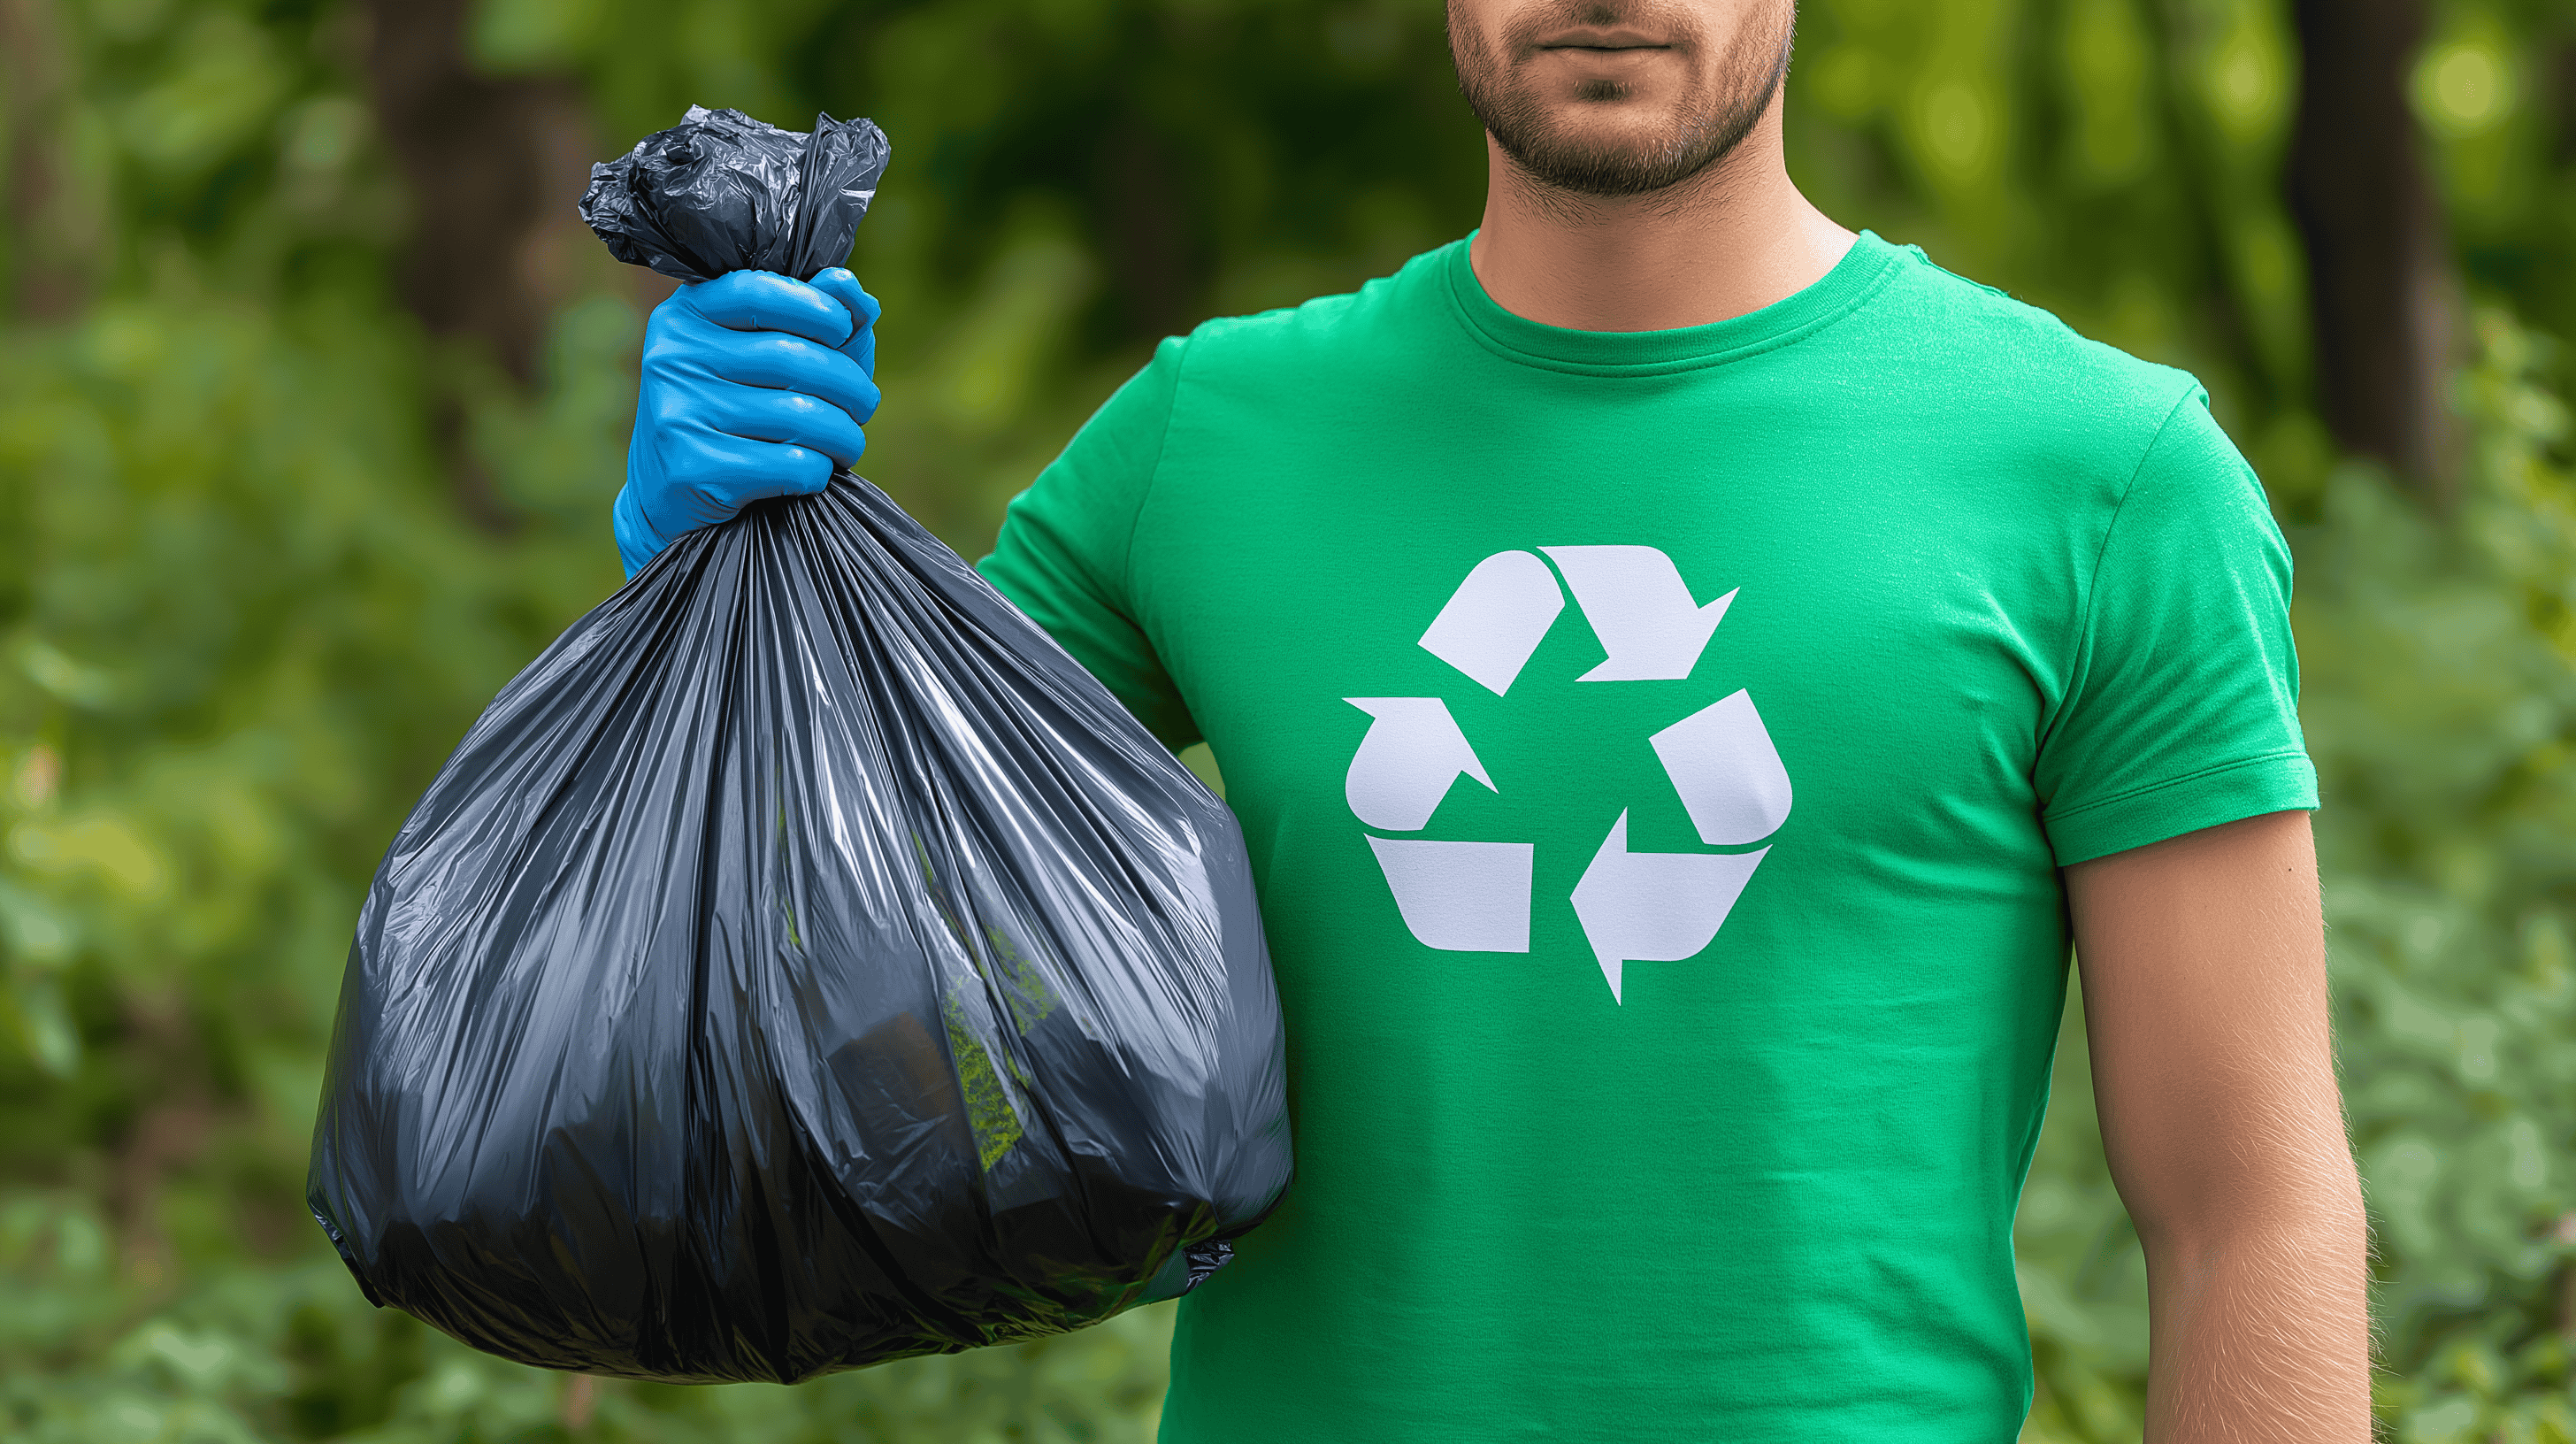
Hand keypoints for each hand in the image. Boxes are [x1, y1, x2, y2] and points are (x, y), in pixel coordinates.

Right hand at [613, 267, 881, 575]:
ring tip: (849, 442)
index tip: (843, 329)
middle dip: (849, 385)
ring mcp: (679, 413)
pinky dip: (819, 470)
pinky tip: (815, 471)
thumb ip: (812, 317)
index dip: (815, 306)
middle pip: (789, 359)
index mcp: (687, 316)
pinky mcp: (694, 468)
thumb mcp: (762, 354)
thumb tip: (854, 292)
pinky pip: (789, 464)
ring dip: (844, 434)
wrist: (672, 492)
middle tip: (864, 404)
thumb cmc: (733, 412)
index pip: (758, 292)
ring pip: (798, 415)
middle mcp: (675, 358)